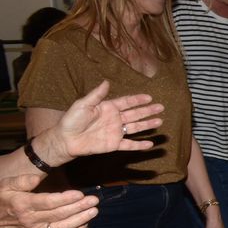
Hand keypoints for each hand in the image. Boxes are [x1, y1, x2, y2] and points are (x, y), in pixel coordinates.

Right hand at [0, 174, 97, 227]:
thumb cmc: (2, 199)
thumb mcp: (5, 186)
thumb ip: (21, 181)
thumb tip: (36, 178)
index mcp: (22, 204)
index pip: (47, 202)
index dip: (65, 199)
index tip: (80, 193)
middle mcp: (30, 219)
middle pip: (58, 215)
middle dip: (78, 207)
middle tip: (93, 200)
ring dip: (80, 220)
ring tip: (94, 211)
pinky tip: (86, 222)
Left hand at [37, 80, 162, 165]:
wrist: (65, 139)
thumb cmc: (71, 120)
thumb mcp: (83, 104)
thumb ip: (96, 95)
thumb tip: (107, 82)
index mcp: (108, 108)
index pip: (126, 102)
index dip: (138, 100)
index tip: (149, 97)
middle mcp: (114, 119)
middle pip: (135, 114)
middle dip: (148, 111)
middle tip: (161, 107)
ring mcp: (115, 132)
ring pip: (135, 128)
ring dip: (147, 125)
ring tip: (160, 121)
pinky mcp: (113, 144)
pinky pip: (129, 145)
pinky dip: (139, 145)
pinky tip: (150, 144)